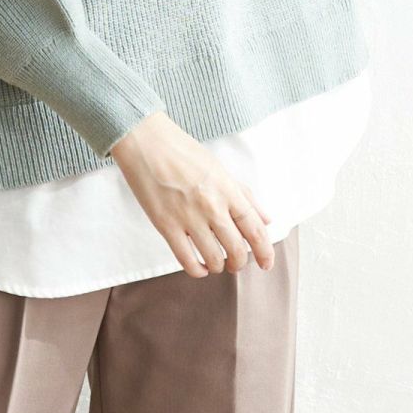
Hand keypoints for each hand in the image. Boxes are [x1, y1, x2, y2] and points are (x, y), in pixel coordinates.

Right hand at [109, 111, 275, 277]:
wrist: (147, 142)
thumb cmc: (183, 151)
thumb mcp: (219, 168)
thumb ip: (244, 195)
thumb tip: (266, 219)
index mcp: (228, 190)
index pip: (254, 230)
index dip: (264, 252)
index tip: (266, 264)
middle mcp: (212, 206)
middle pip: (237, 249)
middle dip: (239, 263)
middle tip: (235, 263)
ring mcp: (189, 217)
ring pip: (214, 258)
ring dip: (218, 266)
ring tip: (215, 262)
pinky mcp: (166, 225)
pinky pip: (186, 260)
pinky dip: (197, 270)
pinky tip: (199, 267)